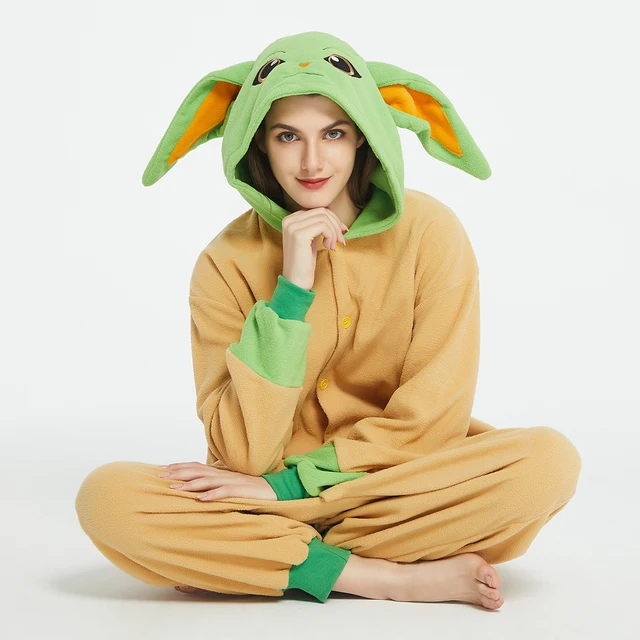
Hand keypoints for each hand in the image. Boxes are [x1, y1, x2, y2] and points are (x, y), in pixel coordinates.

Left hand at [157, 461, 277, 500]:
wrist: (275, 489)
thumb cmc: (251, 490)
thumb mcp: (230, 486)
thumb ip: (216, 485)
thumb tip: (197, 491)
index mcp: (221, 473)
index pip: (196, 467)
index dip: (179, 467)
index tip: (162, 470)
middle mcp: (224, 474)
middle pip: (198, 471)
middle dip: (178, 473)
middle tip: (160, 477)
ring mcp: (233, 481)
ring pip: (208, 480)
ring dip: (190, 484)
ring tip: (175, 489)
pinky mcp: (242, 491)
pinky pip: (225, 492)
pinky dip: (213, 495)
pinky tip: (201, 499)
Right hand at [282, 206, 347, 290]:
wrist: (296, 281)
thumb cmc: (304, 263)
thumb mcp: (311, 239)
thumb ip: (317, 226)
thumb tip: (335, 218)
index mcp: (290, 219)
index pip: (317, 210)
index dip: (332, 219)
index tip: (341, 232)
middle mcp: (289, 220)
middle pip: (322, 211)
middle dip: (336, 225)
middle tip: (341, 240)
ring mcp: (293, 227)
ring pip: (324, 218)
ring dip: (334, 232)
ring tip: (333, 246)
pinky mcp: (299, 235)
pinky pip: (323, 226)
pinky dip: (331, 236)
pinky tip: (329, 247)